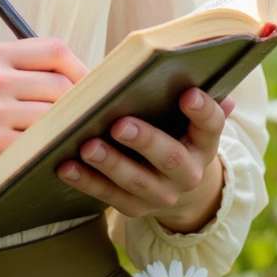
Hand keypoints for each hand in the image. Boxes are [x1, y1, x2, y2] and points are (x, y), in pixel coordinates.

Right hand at [0, 37, 88, 200]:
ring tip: (76, 141)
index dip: (81, 67)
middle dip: (81, 104)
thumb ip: (11, 69)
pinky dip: (51, 152)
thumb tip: (67, 78)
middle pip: (63, 84)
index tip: (91, 86)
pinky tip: (54, 158)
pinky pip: (40, 146)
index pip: (54, 49)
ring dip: (70, 131)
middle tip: (91, 119)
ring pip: (57, 117)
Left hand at [55, 88, 235, 229]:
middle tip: (119, 124)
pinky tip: (65, 165)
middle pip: (170, 158)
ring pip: (136, 181)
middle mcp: (188, 173)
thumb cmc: (175, 132)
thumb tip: (198, 69)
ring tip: (88, 146)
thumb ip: (191, 95)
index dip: (202, 110)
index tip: (187, 93)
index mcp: (203, 143)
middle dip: (144, 141)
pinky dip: (85, 181)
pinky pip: (108, 195)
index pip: (211, 125)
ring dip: (110, 163)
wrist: (178, 186)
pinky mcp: (135, 207)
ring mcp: (162, 194)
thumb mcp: (187, 118)